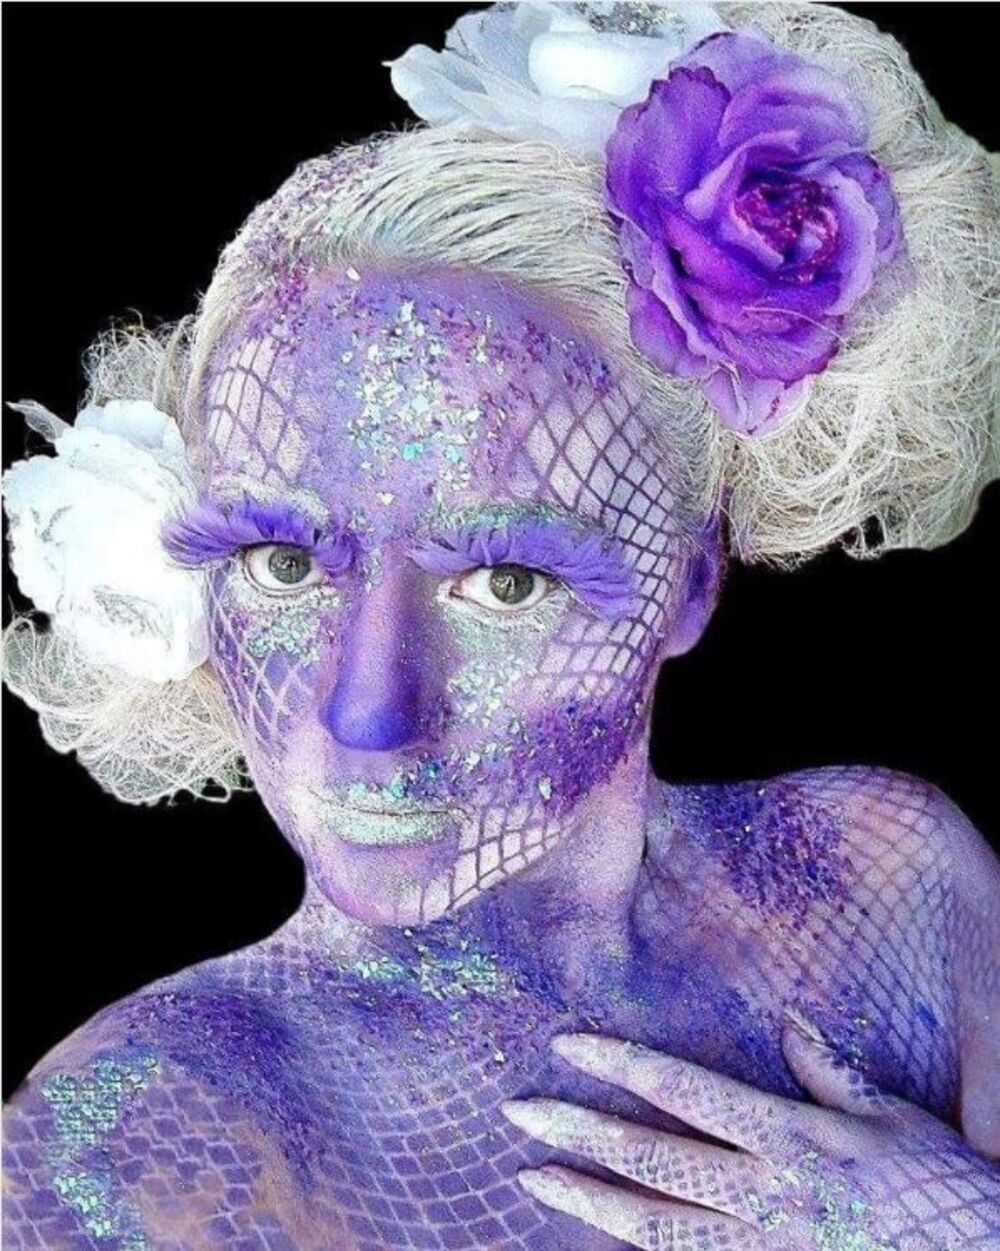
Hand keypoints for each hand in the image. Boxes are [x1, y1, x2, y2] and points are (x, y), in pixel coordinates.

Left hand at [500, 1016, 999, 1248]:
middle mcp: (765, 1191)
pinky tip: (598, 1237)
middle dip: (579, 1131)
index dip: (621, 1066)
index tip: (568, 1046)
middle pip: (653, 1157)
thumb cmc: (939, 1189)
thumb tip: (789, 1021)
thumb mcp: (894, 1117)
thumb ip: (833, 1071)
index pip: (686, 1090)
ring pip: (656, 1225)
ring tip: (532, 1180)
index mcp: (790, 1135)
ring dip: (588, 1201)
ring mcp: (762, 1245)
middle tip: (518, 1112)